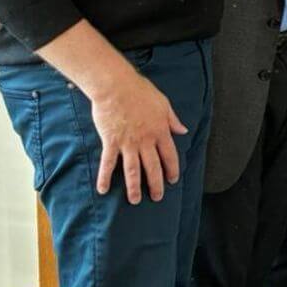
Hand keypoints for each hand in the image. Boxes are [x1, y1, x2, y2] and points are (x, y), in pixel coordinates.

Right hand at [89, 71, 187, 203]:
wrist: (116, 86)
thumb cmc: (140, 91)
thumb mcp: (163, 103)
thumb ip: (173, 120)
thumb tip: (183, 130)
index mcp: (160, 131)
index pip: (169, 156)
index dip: (172, 169)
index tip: (173, 180)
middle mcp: (146, 141)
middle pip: (153, 167)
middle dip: (156, 184)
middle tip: (157, 197)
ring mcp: (128, 143)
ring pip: (132, 170)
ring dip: (134, 187)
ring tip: (135, 200)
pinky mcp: (111, 141)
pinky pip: (108, 163)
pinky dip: (105, 177)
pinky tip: (103, 189)